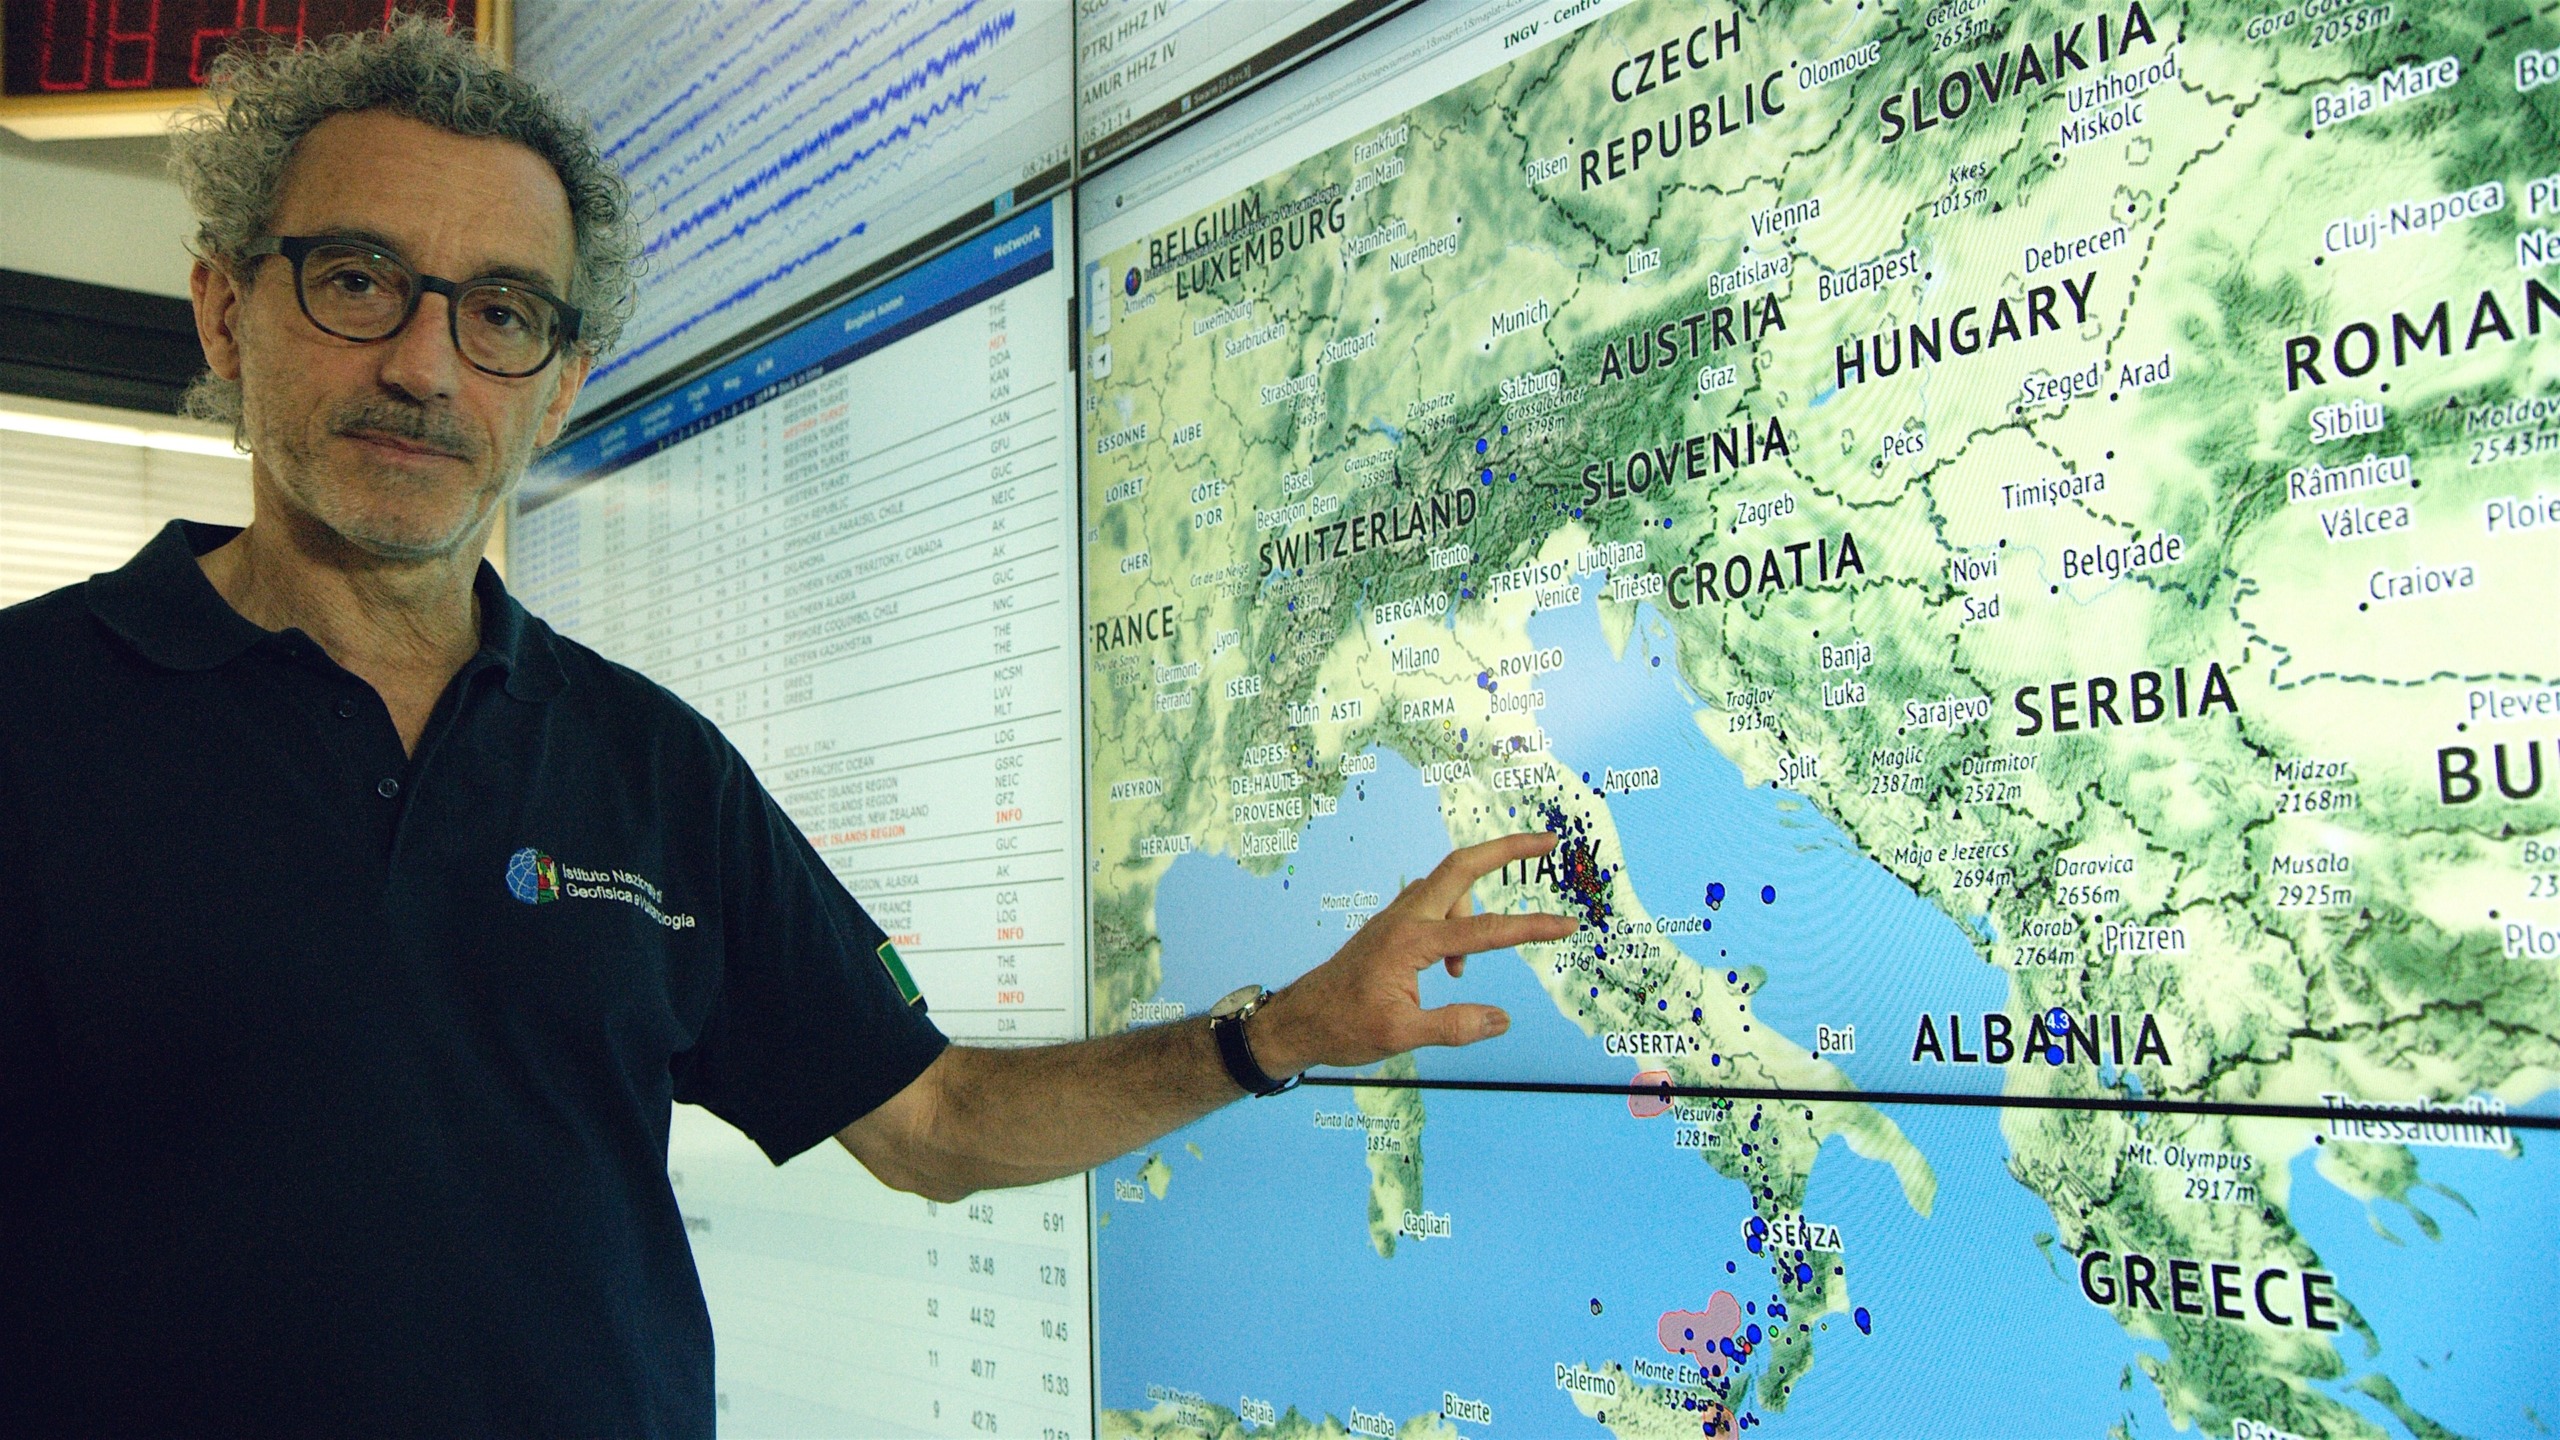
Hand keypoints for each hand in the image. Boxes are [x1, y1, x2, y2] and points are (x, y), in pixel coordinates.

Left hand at [1245, 832, 1580, 1075]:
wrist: (1299, 1020)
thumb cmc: (1344, 1027)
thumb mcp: (1400, 1036)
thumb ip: (1454, 1026)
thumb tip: (1501, 1019)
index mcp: (1411, 942)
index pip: (1486, 931)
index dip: (1532, 927)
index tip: (1569, 925)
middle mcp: (1404, 918)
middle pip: (1462, 865)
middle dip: (1506, 849)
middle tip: (1547, 840)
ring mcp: (1395, 917)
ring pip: (1448, 885)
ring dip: (1475, 906)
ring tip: (1460, 973)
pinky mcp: (1391, 926)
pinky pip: (1433, 902)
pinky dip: (1456, 919)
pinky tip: (1449, 966)